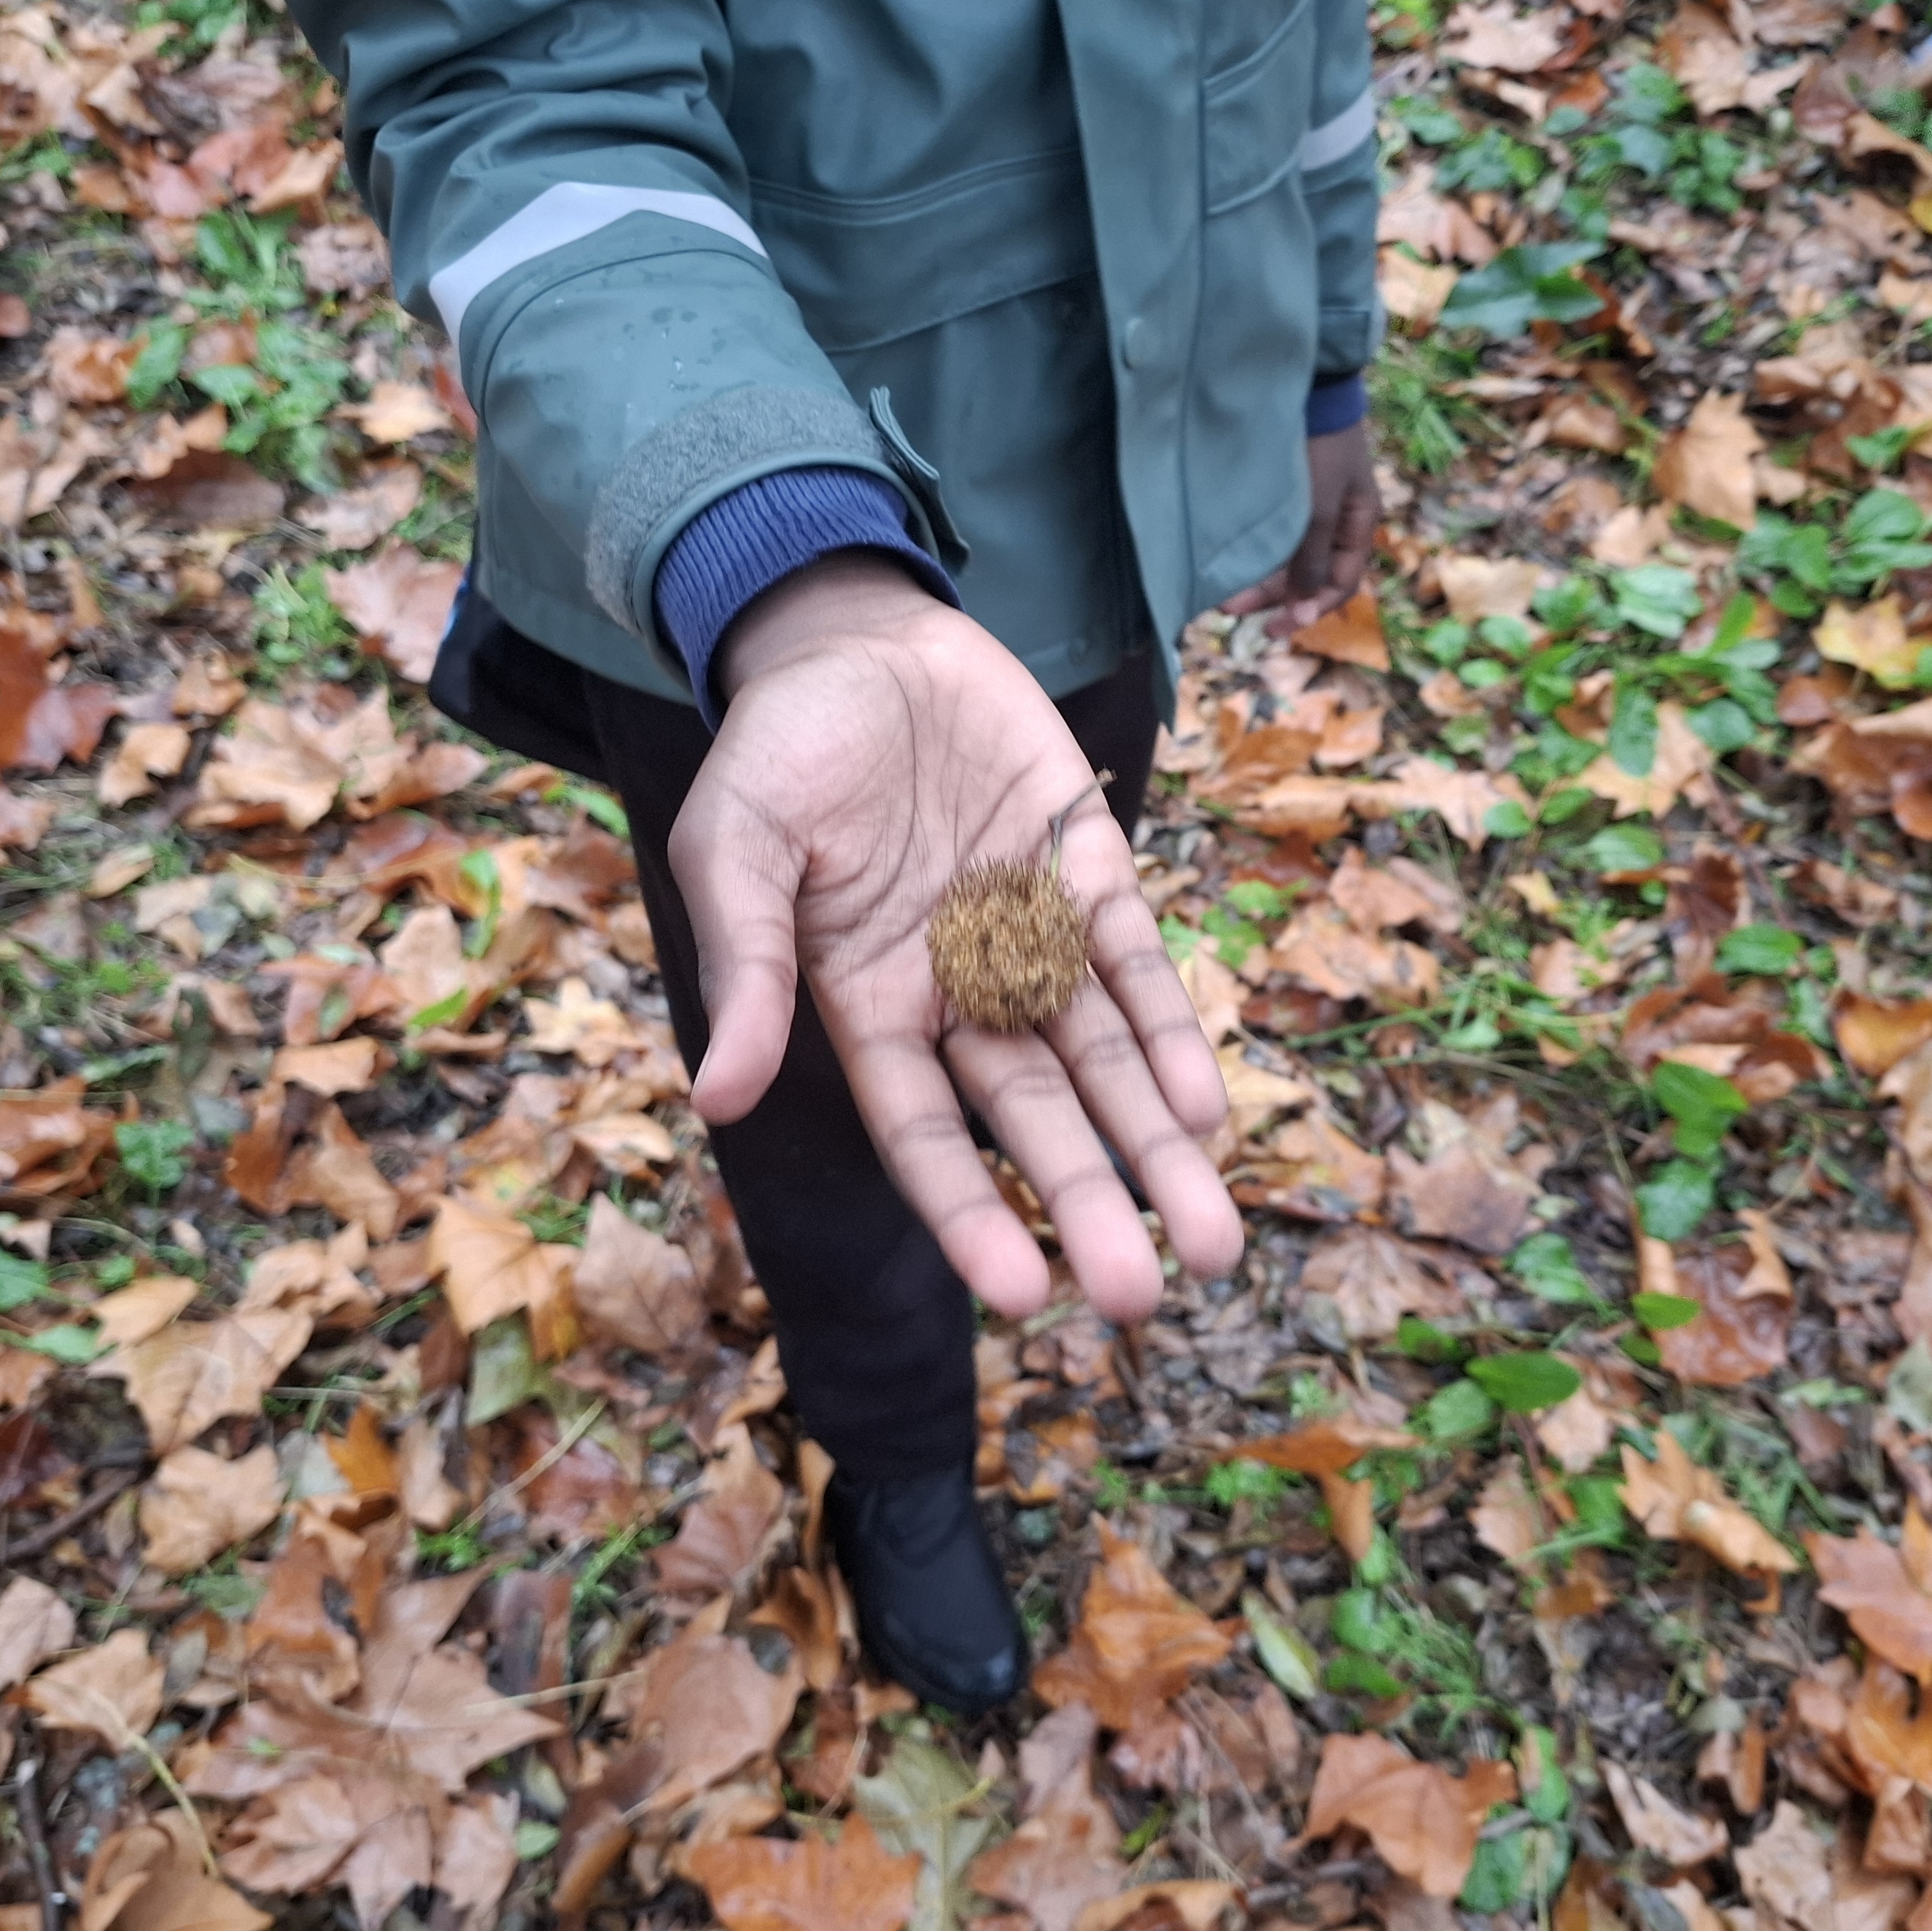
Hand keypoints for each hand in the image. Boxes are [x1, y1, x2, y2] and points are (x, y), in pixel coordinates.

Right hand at [671, 554, 1243, 1319]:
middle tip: (1147, 1294)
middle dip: (1088, 1201)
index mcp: (868, 1006)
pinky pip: (1133, 965)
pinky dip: (1170, 1033)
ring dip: (1157, 1144)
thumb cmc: (776, 749)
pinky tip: (1205, 1110)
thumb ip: (745, 967)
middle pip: (1034, 1117)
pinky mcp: (1085, 869)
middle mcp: (958, 992)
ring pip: (1102, 1060)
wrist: (854, 634)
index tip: (1023, 1296)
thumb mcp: (736, 848)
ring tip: (1212, 1239)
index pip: (926, 1133)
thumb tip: (719, 1094)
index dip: (969, 1214)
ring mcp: (1028, 934)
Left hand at [1222, 418, 1377, 633]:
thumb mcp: (1319, 507)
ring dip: (1259, 578)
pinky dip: (1257, 553)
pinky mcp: (1288, 491)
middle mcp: (1337, 518)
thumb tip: (1304, 605)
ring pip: (1288, 556)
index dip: (1313, 609)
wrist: (1308, 386)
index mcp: (1358, 524)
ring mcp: (1312, 504)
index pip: (1341, 582)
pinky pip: (1275, 535)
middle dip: (1273, 596)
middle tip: (1232, 612)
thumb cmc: (1322, 445)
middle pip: (1309, 573)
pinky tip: (1231, 563)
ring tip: (1221, 595)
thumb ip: (1312, 556)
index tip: (1279, 628)